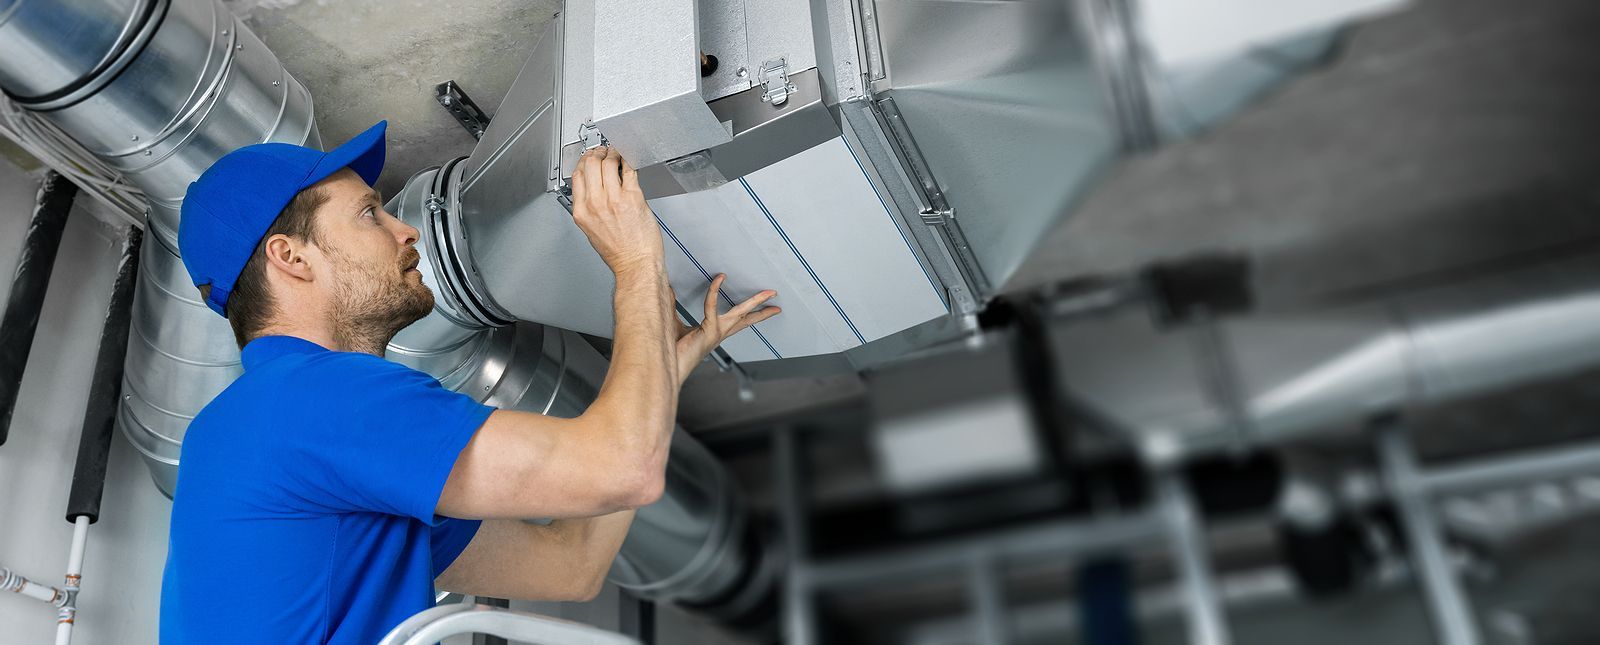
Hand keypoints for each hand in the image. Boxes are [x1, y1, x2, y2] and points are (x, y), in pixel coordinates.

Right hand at [569, 146, 664, 274]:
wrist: (636, 264)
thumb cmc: (618, 253)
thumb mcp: (591, 231)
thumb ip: (589, 209)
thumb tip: (593, 191)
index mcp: (582, 212)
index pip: (577, 176)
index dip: (583, 162)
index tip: (588, 158)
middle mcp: (595, 203)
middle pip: (590, 164)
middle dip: (597, 153)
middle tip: (603, 151)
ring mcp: (614, 199)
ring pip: (609, 163)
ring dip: (613, 154)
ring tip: (617, 154)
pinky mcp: (633, 197)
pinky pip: (629, 170)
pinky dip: (628, 161)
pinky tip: (629, 161)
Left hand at [676, 274, 779, 379]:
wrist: (668, 368)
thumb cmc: (670, 350)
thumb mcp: (672, 323)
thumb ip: (672, 306)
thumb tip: (667, 288)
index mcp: (714, 332)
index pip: (737, 321)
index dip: (749, 311)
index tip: (759, 303)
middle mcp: (719, 333)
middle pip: (746, 319)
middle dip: (762, 309)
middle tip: (775, 299)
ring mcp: (716, 333)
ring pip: (740, 313)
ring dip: (755, 302)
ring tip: (769, 293)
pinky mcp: (708, 331)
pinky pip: (712, 307)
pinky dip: (715, 292)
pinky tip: (719, 279)